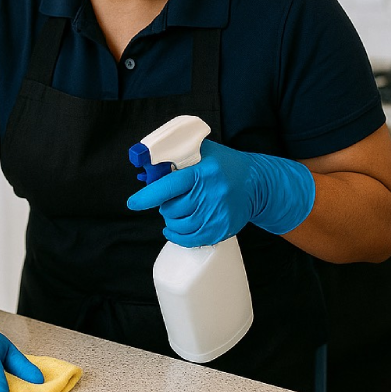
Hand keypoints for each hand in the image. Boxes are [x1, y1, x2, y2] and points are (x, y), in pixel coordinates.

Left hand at [126, 140, 315, 247]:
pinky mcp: (221, 230)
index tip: (133, 202)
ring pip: (179, 225)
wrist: (257, 183)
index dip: (148, 196)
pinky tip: (174, 229)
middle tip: (170, 199)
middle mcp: (211, 195)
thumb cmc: (225, 165)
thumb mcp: (204, 152)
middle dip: (165, 205)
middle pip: (172, 208)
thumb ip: (178, 157)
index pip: (170, 186)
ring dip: (171, 220)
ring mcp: (216, 215)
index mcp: (204, 173)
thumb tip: (148, 169)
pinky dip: (177, 236)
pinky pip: (190, 239)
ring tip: (175, 212)